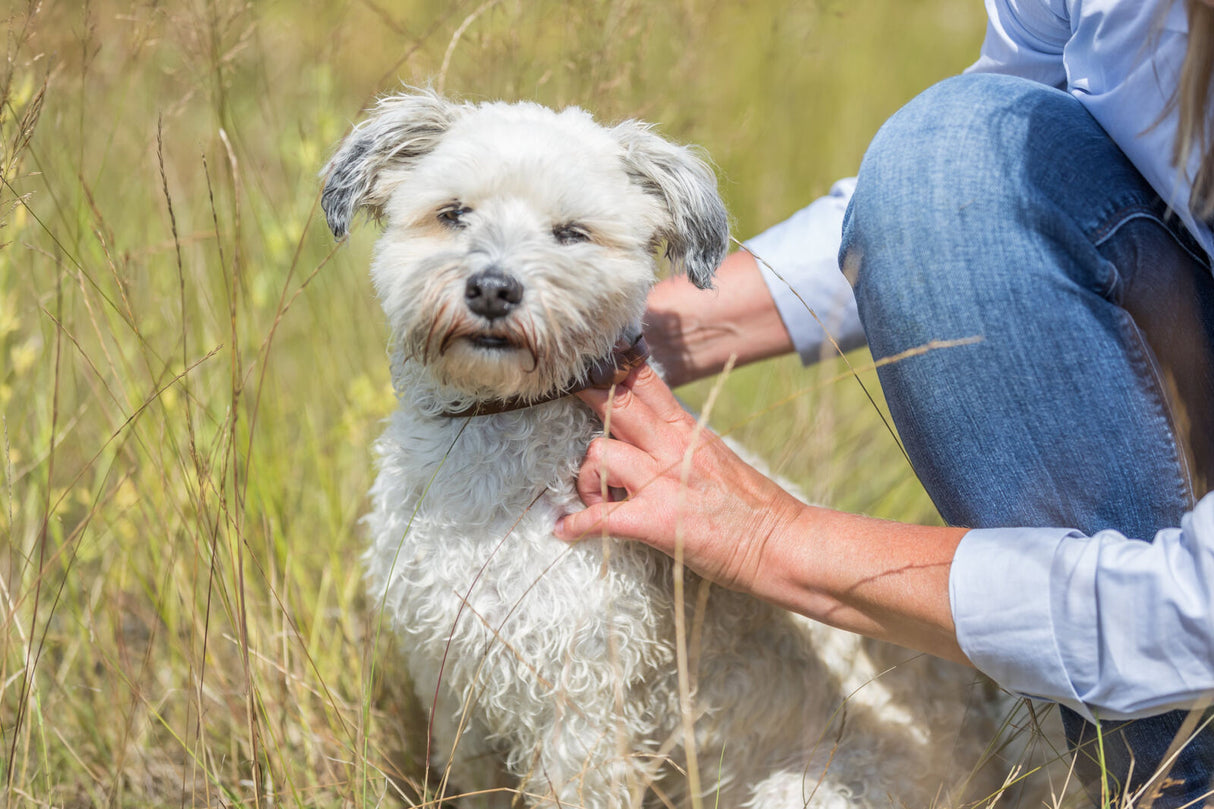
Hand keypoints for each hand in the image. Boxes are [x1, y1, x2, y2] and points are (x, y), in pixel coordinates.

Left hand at [554, 362, 805, 593]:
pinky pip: (601, 517)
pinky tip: (565, 530)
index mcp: (689, 432)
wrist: (780, 544)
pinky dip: (578, 525)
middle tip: (568, 394)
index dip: (615, 368)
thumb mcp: (719, 457)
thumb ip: (684, 442)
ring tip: (594, 498)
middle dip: (587, 396)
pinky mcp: (655, 521)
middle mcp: (673, 449)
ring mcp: (662, 484)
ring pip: (600, 454)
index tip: (595, 362)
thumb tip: (655, 434)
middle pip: (617, 405)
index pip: (646, 384)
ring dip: (586, 477)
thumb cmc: (753, 507)